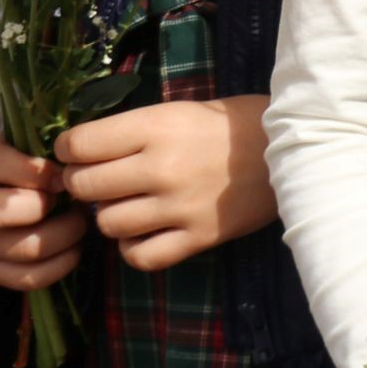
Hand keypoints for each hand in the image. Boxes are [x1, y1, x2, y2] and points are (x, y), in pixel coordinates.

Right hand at [0, 132, 84, 290]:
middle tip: (72, 201)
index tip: (61, 175)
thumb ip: (54, 144)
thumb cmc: (45, 160)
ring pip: (21, 248)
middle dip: (43, 208)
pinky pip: (26, 277)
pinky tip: (74, 247)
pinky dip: (61, 263)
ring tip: (79, 220)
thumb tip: (69, 168)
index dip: (31, 171)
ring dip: (63, 235)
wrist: (32, 189)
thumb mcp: (45, 140)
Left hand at [54, 95, 277, 273]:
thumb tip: (81, 152)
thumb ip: (134, 130)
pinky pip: (140, 256)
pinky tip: (145, 233)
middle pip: (85, 185)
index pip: (79, 144)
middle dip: (83, 183)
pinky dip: (134, 247)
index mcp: (158, 127)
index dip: (69, 149)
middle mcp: (162, 167)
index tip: (78, 152)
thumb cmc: (234, 124)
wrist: (297, 148)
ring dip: (111, 215)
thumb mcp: (182, 111)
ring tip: (129, 204)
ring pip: (108, 224)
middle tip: (100, 179)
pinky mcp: (199, 236)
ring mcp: (180, 206)